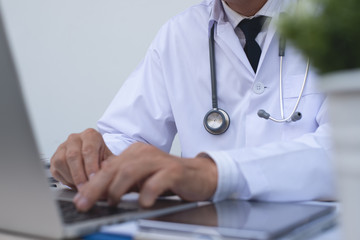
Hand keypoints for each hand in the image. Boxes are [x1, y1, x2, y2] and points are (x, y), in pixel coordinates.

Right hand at [50, 128, 112, 188]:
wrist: (95, 157)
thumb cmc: (103, 158)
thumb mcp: (110, 159)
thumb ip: (108, 165)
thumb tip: (105, 174)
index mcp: (90, 135)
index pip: (88, 150)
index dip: (91, 167)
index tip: (93, 179)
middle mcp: (75, 139)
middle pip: (73, 156)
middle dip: (79, 175)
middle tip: (85, 187)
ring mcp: (62, 147)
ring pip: (61, 162)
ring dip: (71, 177)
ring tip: (81, 186)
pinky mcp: (54, 158)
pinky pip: (56, 170)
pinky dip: (65, 180)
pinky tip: (74, 184)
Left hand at [73, 142, 217, 211]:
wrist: (199, 174)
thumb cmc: (168, 178)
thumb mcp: (141, 180)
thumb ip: (122, 184)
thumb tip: (96, 195)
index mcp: (134, 154)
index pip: (107, 168)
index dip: (91, 184)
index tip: (79, 199)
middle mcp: (144, 153)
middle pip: (115, 169)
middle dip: (96, 187)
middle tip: (84, 203)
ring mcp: (159, 161)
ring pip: (131, 171)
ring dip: (117, 189)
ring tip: (112, 202)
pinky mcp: (173, 171)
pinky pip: (156, 181)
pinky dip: (147, 192)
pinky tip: (144, 203)